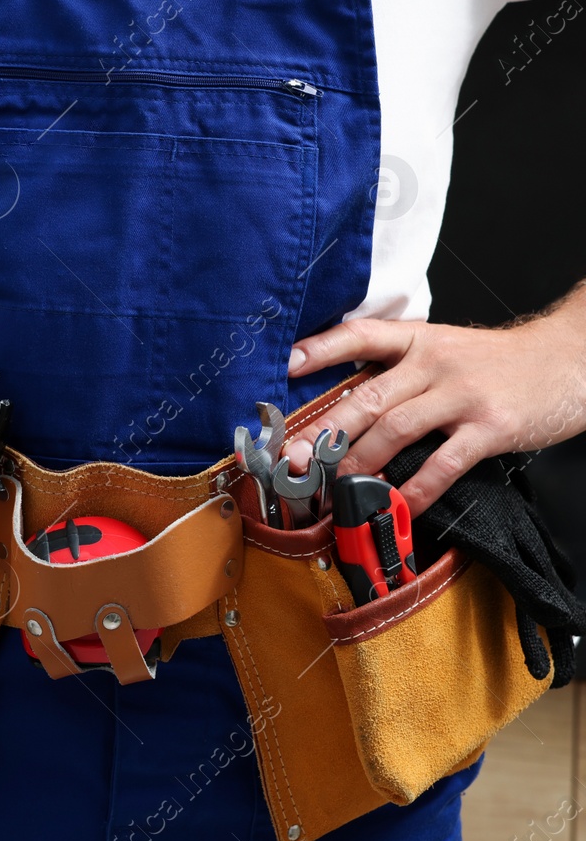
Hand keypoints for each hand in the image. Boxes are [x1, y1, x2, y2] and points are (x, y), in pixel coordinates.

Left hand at [283, 315, 585, 514]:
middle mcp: (434, 363)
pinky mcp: (491, 426)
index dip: (319, 350)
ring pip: (396, 429)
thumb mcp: (446, 349)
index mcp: (418, 340)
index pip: (359, 336)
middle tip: (294, 458)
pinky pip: (443, 463)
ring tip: (334, 488)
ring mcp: (462, 395)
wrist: (570, 360)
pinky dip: (416, 488)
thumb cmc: (498, 363)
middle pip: (367, 397)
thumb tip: (345, 406)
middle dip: (324, 431)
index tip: (283, 367)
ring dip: (360, 463)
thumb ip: (400, 369)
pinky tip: (397, 504)